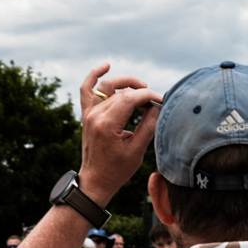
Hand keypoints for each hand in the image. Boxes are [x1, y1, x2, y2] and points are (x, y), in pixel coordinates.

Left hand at [76, 63, 162, 205]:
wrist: (95, 180)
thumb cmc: (117, 170)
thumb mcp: (137, 151)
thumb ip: (148, 126)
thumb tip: (158, 107)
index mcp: (107, 125)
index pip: (130, 98)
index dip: (148, 96)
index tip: (160, 101)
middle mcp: (95, 115)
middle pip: (121, 92)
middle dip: (141, 92)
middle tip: (154, 102)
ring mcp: (88, 113)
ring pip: (106, 86)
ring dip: (125, 83)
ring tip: (141, 87)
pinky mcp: (86, 114)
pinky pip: (87, 89)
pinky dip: (95, 75)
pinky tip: (106, 66)